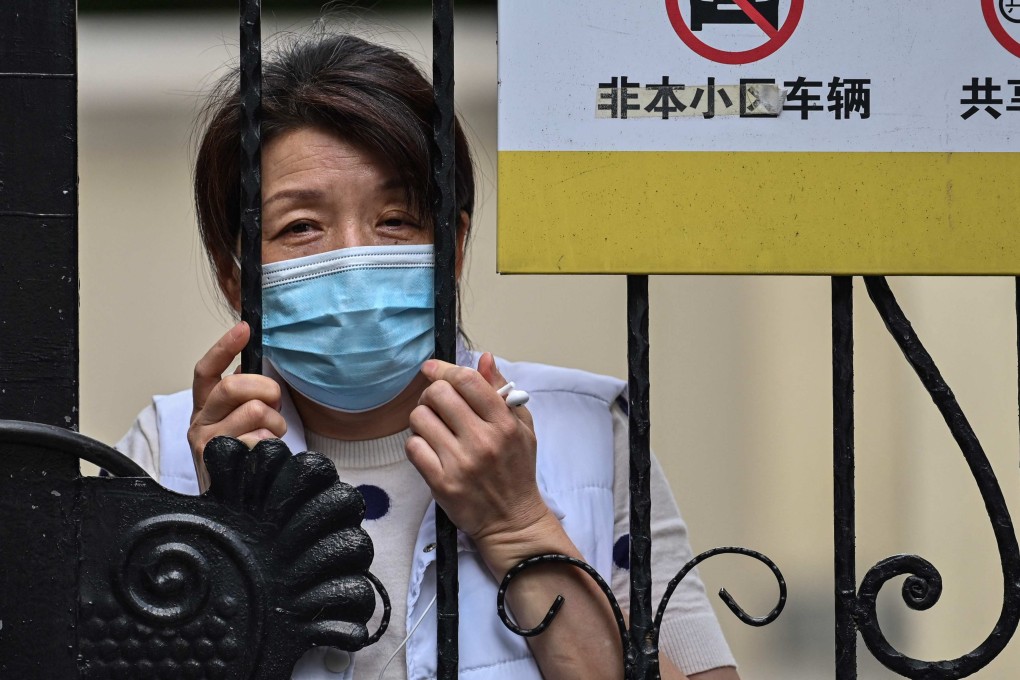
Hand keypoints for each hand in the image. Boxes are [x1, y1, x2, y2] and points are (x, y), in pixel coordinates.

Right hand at [188, 321, 286, 491]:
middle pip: (234, 386)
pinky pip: (260, 441)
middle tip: (276, 405)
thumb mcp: (238, 424)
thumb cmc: (242, 460)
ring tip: (272, 438)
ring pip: (254, 411)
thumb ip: (245, 398)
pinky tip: (264, 458)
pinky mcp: (222, 463)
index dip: (223, 347)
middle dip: (266, 390)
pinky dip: (270, 446)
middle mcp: (199, 425)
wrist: (232, 509)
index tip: (244, 328)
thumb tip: (262, 375)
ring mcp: (208, 445)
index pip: (206, 371)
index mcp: (204, 409)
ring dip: (275, 423)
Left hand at [405, 353, 553, 574]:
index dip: (445, 369)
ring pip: (420, 418)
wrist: (512, 519)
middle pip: (439, 394)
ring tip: (434, 428)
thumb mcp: (522, 427)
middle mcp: (482, 441)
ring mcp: (460, 463)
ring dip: (422, 418)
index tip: (433, 368)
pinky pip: (413, 447)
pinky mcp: (442, 483)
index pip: (468, 381)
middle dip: (432, 393)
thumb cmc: (516, 470)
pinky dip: (417, 443)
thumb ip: (502, 391)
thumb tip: (484, 358)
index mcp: (504, 423)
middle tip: (436, 404)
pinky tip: (429, 448)